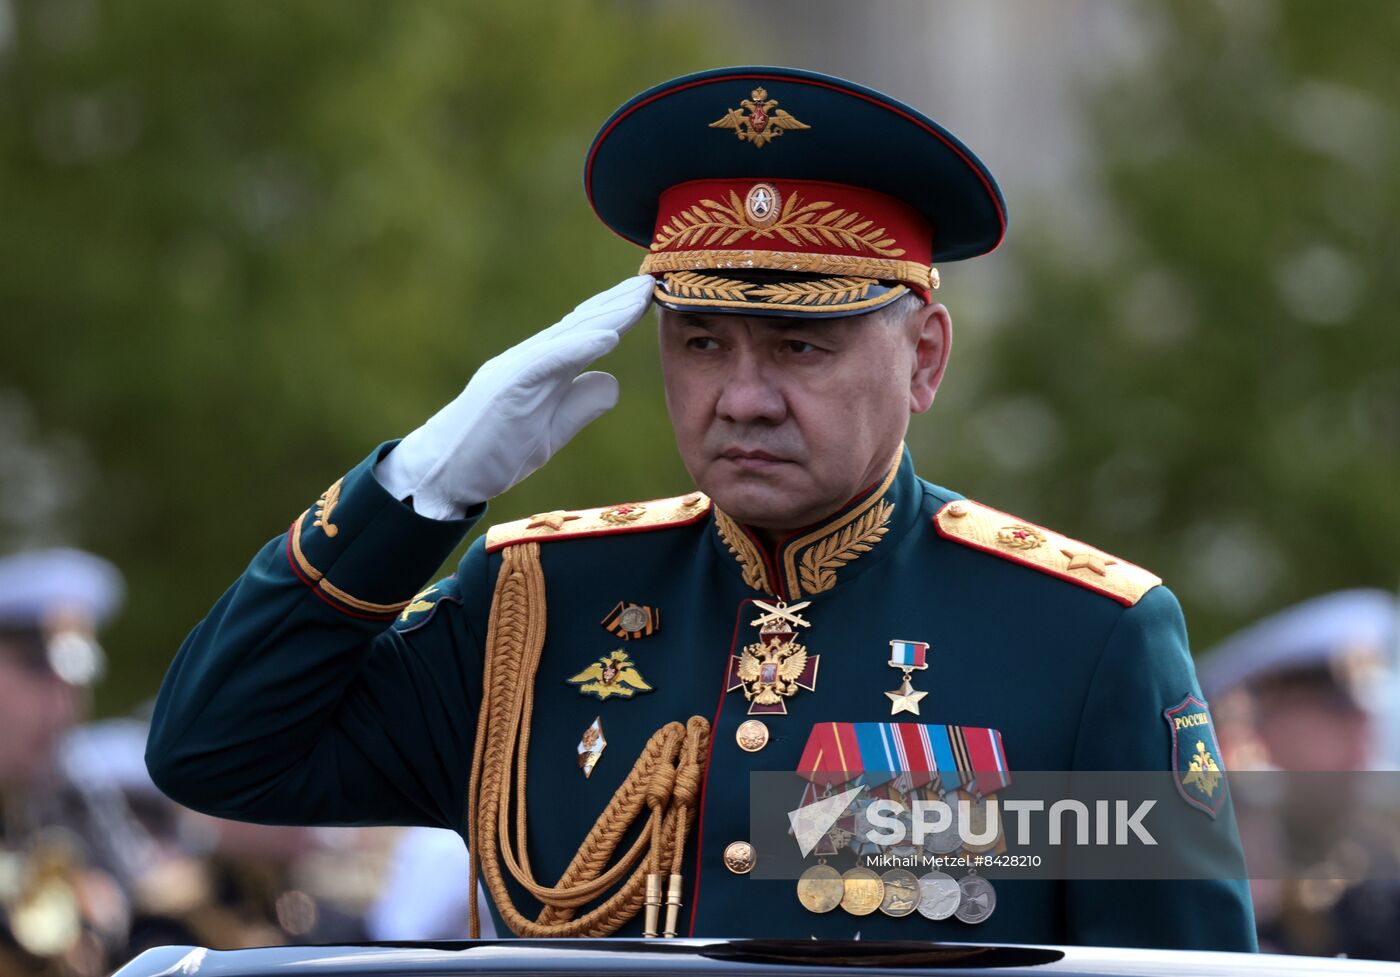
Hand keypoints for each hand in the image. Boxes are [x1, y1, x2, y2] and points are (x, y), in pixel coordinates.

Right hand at [375, 276, 653, 518]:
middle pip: (581, 323)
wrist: (442, 472)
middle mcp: (530, 359)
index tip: (649, 296)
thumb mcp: (551, 430)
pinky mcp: (508, 386)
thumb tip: (611, 380)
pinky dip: (579, 346)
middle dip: (619, 302)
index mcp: (541, 368)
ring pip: (569, 333)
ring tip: (640, 296)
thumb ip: (579, 405)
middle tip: (654, 279)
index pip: (585, 333)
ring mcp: (517, 368)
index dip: (617, 314)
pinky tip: (608, 335)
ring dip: (607, 314)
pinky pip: (549, 361)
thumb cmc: (493, 452)